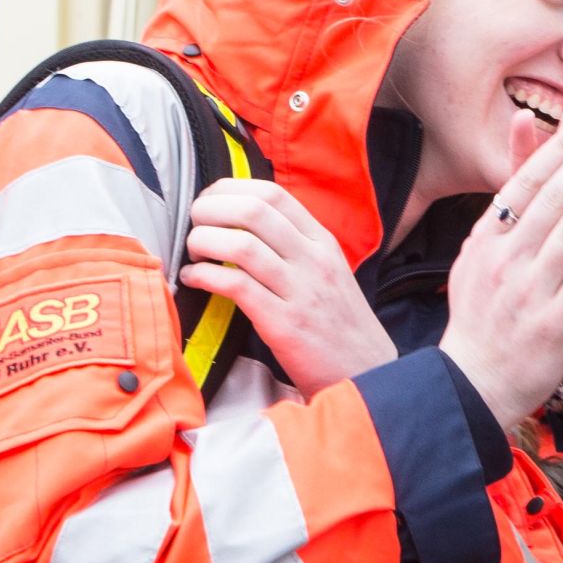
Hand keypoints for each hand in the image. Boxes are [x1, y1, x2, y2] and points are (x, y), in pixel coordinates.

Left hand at [180, 178, 395, 395]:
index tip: (209, 201)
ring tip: (194, 253)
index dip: (230, 190)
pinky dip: (204, 277)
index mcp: (322, 242)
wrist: (368, 372)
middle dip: (210, 210)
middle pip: (252, 211)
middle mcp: (313, 260)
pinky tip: (194, 280)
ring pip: (241, 245)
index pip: (272, 195)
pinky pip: (236, 286)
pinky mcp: (284, 324)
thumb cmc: (340, 325)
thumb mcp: (329, 272)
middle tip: (194, 224)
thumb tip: (244, 224)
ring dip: (203, 242)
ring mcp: (300, 291)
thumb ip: (295, 246)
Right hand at [441, 68, 562, 428]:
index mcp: (489, 239)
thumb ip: (500, 222)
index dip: (560, 146)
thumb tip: (510, 185)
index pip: (528, 182)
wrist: (472, 387)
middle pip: (555, 193)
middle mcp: (508, 257)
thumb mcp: (477, 264)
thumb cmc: (480, 323)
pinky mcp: (555, 320)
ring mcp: (532, 287)